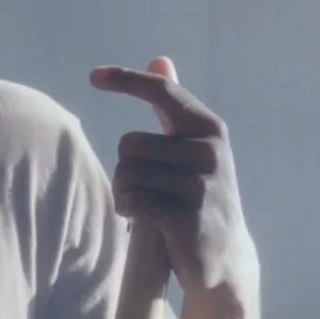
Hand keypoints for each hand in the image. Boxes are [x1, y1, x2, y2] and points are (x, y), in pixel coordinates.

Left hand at [89, 57, 256, 300]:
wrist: (225, 259)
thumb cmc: (200, 197)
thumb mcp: (193, 149)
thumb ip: (174, 107)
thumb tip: (160, 60)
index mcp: (210, 129)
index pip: (163, 93)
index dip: (126, 80)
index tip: (94, 76)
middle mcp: (208, 152)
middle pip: (130, 143)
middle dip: (125, 166)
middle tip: (141, 186)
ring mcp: (199, 186)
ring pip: (127, 173)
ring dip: (124, 190)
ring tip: (143, 204)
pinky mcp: (185, 217)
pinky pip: (132, 199)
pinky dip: (127, 208)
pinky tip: (141, 217)